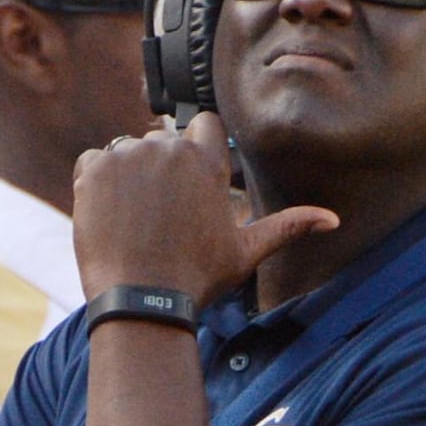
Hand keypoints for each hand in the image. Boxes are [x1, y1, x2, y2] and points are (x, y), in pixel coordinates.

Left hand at [71, 110, 334, 308]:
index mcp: (206, 160)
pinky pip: (93, 163)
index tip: (191, 181)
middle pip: (163, 140)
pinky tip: (111, 218)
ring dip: (129, 175)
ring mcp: (126, 156)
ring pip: (127, 150)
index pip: (203, 124)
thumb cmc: (197, 278)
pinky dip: (97, 185)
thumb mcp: (246, 252)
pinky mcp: (92, 170)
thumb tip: (333, 219)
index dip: (197, 150)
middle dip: (162, 168)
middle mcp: (167, 148)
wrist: (141, 300)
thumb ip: (288, 225)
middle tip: (162, 214)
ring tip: (135, 220)